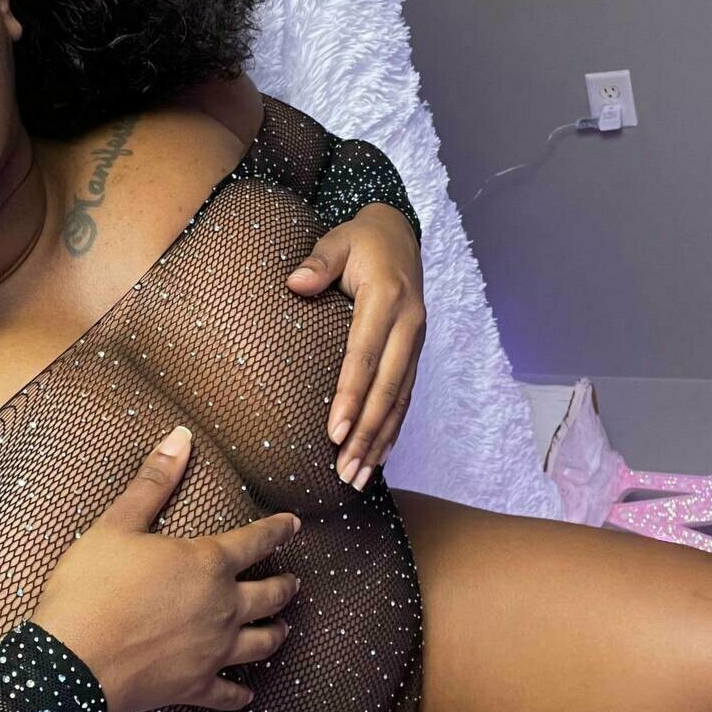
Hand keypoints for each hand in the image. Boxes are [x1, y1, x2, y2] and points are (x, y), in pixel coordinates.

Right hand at [32, 426, 300, 711]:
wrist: (71, 662)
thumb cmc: (90, 587)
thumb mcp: (117, 524)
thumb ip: (154, 482)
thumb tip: (181, 436)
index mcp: (207, 563)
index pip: (256, 540)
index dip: (278, 529)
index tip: (295, 524)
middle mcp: (222, 607)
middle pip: (268, 594)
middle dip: (285, 585)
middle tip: (295, 582)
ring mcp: (213, 651)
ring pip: (261, 643)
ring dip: (276, 632)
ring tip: (285, 627)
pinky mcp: (194, 686)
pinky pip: (229, 694)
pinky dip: (241, 693)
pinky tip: (247, 694)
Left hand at [285, 203, 424, 489]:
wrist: (399, 235)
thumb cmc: (361, 241)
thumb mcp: (339, 240)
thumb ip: (319, 261)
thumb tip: (295, 282)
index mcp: (387, 300)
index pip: (365, 356)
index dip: (351, 396)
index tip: (334, 432)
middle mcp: (408, 325)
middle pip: (386, 389)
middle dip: (366, 434)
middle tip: (345, 470)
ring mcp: (415, 342)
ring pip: (399, 400)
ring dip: (380, 441)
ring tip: (358, 477)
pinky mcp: (414, 352)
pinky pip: (405, 396)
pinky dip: (392, 429)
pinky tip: (379, 458)